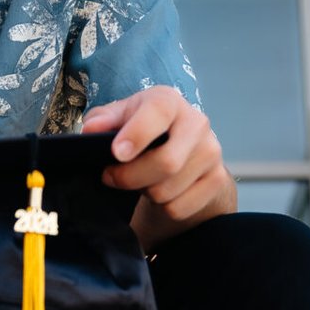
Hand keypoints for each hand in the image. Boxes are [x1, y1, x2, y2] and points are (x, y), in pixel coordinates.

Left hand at [81, 86, 229, 226]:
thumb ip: (102, 121)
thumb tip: (92, 130)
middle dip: (130, 177)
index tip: (117, 153)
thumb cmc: (141, 130)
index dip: (137, 133)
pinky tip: (160, 190)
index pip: (158, 112)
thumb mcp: (118, 119)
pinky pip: (179, 208)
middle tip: (111, 177)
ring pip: (168, 191)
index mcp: (169, 101)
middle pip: (167, 163)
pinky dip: (161, 207)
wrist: (181, 151)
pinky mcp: (217, 179)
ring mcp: (211, 152)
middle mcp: (197, 123)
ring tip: (141, 180)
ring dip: (145, 192)